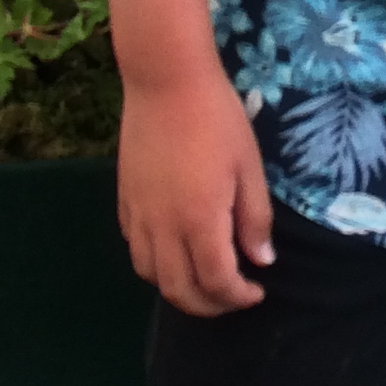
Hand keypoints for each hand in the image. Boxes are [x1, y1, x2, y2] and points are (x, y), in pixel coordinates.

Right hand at [116, 67, 275, 315]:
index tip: (257, 291)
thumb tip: (261, 261)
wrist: (166, 80)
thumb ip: (255, 219)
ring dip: (178, 289)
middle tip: (232, 297)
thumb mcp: (248, 167)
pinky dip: (154, 263)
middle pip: (179, 290)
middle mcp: (163, 227)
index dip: (238, 297)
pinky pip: (135, 247)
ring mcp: (139, 214)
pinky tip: (173, 250)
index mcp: (200, 221)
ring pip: (150, 274)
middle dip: (209, 305)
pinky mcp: (124, 199)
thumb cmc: (217, 119)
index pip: (217, 281)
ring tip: (203, 281)